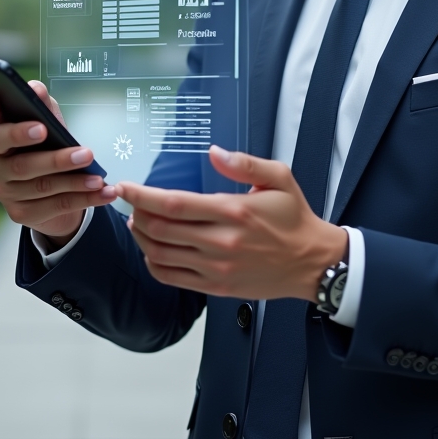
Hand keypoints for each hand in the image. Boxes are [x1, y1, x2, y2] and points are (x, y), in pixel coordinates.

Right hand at [0, 80, 116, 243]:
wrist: (53, 191)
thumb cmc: (47, 148)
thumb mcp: (50, 126)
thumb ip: (44, 107)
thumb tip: (35, 88)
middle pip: (22, 165)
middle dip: (56, 160)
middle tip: (85, 154)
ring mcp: (5, 192)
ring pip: (42, 188)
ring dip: (75, 182)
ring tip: (98, 178)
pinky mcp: (21, 213)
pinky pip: (55, 206)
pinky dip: (83, 199)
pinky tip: (104, 193)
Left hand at [117, 146, 347, 300]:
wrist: (311, 262)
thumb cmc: (294, 218)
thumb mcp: (279, 178)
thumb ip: (245, 163)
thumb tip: (214, 151)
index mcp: (233, 210)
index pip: (174, 203)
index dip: (143, 195)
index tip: (126, 186)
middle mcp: (221, 241)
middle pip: (160, 229)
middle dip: (136, 213)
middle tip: (129, 201)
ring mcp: (216, 267)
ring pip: (161, 254)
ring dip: (141, 237)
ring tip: (137, 222)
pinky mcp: (216, 286)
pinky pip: (172, 278)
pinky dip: (153, 263)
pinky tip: (152, 250)